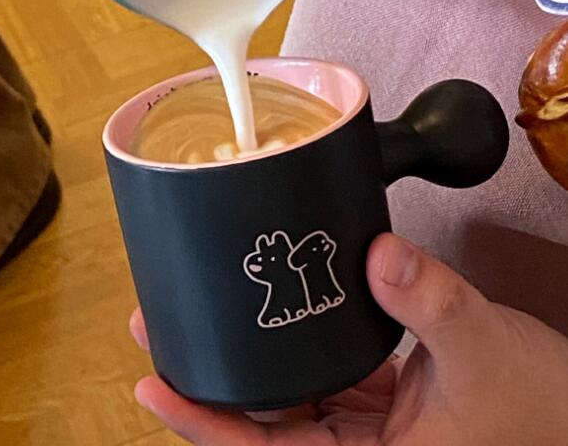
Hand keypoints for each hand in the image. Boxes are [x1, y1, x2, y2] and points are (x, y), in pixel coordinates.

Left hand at [129, 233, 567, 444]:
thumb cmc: (541, 409)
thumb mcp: (485, 351)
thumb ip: (432, 302)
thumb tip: (379, 254)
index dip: (201, 424)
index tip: (152, 386)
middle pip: (258, 423)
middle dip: (208, 381)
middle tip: (165, 332)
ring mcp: (362, 428)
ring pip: (285, 400)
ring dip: (245, 363)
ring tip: (206, 321)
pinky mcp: (374, 403)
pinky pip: (317, 381)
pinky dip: (290, 354)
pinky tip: (269, 322)